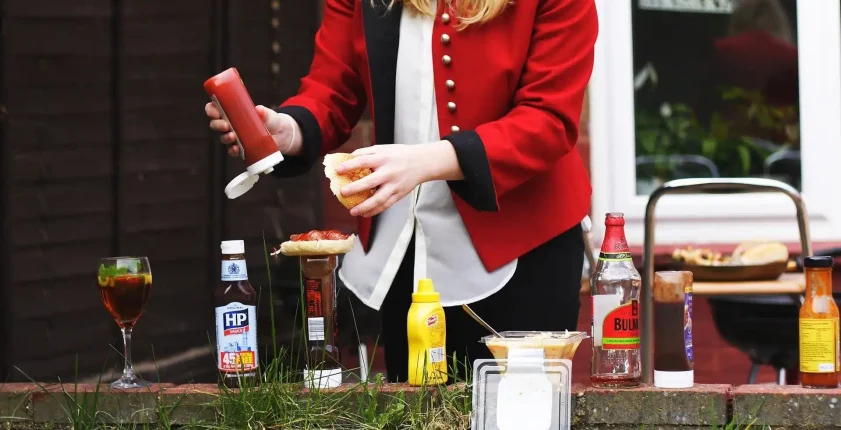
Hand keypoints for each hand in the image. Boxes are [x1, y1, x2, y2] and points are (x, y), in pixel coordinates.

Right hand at [205, 103, 302, 156]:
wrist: (283, 135)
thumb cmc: (272, 120)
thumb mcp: (269, 115)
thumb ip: (265, 113)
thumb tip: (259, 110)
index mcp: (232, 112)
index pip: (215, 109)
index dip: (211, 110)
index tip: (215, 112)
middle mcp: (231, 124)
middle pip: (216, 124)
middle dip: (217, 125)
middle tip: (225, 125)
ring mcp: (235, 137)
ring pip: (223, 138)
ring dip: (225, 137)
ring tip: (232, 136)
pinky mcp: (242, 149)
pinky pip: (233, 151)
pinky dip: (233, 150)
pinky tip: (236, 149)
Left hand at [336, 141, 463, 217]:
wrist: (422, 162)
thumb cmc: (399, 154)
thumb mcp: (383, 148)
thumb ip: (366, 152)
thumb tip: (347, 157)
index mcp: (382, 158)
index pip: (363, 161)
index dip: (349, 166)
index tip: (338, 170)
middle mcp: (388, 172)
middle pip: (370, 182)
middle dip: (355, 189)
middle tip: (343, 193)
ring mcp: (394, 185)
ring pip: (378, 199)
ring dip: (365, 207)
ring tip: (352, 211)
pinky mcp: (399, 194)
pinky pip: (386, 205)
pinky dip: (375, 211)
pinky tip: (365, 214)